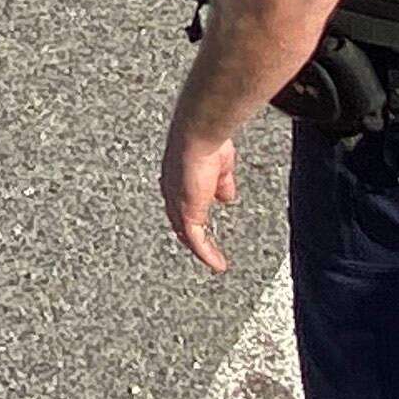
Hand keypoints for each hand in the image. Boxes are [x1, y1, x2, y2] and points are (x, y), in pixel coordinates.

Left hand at [160, 125, 240, 272]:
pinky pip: (196, 240)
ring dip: (198, 246)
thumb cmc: (208, 140)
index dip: (190, 212)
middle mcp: (172, 192)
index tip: (201, 222)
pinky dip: (207, 253)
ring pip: (185, 233)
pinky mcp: (187, 213)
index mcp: (177, 177)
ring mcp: (177, 203)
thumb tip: (226, 197)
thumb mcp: (220, 166)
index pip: (180, 200)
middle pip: (178, 220)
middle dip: (191, 233)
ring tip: (210, 259)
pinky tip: (216, 263)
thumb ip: (221, 183)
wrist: (200, 136)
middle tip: (203, 246)